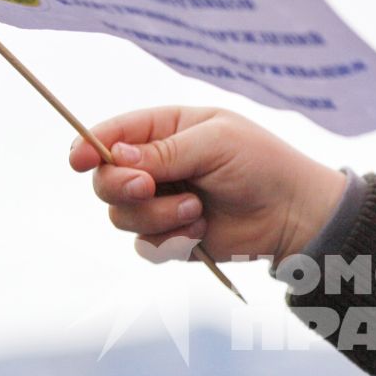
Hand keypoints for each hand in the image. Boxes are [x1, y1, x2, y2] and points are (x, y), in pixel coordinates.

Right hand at [68, 107, 348, 261]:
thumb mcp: (215, 143)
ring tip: (196, 210)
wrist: (294, 215)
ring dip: (156, 216)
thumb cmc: (262, 164)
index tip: (81, 160)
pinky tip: (199, 232)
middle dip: (121, 186)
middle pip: (105, 179)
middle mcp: (156, 165)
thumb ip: (164, 151)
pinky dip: (169, 241)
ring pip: (122, 216)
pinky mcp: (171, 236)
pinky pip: (145, 245)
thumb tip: (116, 157)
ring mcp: (161, 202)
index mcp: (165, 129)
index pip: (111, 135)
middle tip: (149, 187)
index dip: (88, 146)